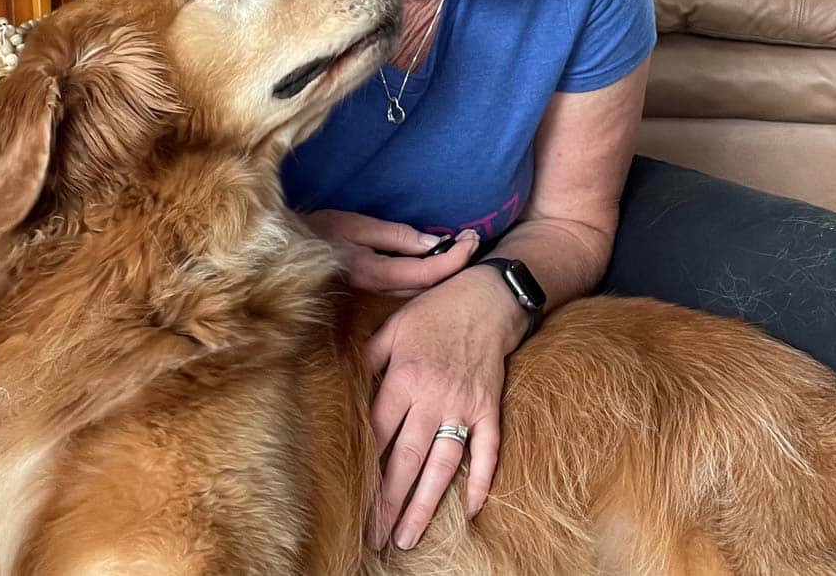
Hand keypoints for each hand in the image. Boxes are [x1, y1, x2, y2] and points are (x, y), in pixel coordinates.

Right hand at [307, 209, 478, 293]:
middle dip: (455, 264)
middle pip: (428, 287)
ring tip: (462, 247)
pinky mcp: (370, 299)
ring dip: (443, 271)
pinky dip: (426, 277)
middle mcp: (376, 294)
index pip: (427, 272)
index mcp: (374, 273)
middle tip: (474, 239)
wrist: (282, 255)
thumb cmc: (317, 233)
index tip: (471, 239)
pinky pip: (406, 292)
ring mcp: (372, 300)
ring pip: (419, 293)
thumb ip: (395, 236)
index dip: (455, 258)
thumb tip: (435, 242)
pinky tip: (436, 262)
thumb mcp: (356, 225)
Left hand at [365, 267, 522, 550]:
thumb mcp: (394, 325)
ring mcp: (464, 405)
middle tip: (375, 538)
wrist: (487, 297)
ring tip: (408, 537)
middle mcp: (432, 396)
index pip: (378, 433)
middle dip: (388, 502)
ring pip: (443, 464)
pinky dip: (481, 480)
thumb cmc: (435, 309)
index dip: (365, 468)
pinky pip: (487, 450)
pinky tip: (470, 511)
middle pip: (406, 459)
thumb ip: (369, 358)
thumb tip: (346, 385)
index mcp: (403, 377)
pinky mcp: (489, 407)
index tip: (352, 500)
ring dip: (425, 504)